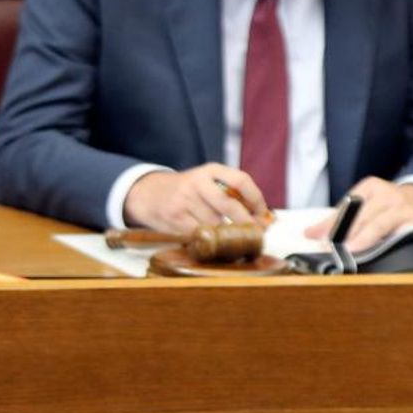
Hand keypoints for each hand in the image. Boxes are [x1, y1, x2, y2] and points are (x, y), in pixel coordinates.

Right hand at [123, 163, 266, 233]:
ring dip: (227, 235)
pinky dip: (210, 241)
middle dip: (246, 222)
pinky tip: (214, 242)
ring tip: (233, 239)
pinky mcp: (175, 217)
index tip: (263, 215)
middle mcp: (197, 182)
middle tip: (255, 233)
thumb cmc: (188, 191)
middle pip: (229, 205)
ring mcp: (184, 200)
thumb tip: (265, 219)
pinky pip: (199, 234)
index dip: (257, 199)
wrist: (147, 193)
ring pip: (214, 224)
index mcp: (211, 170)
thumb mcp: (208, 182)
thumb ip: (233, 194)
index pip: (241, 180)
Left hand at [305, 178, 412, 251]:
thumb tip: (311, 233)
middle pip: (361, 214)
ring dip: (363, 238)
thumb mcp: (368, 203)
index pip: (346, 206)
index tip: (315, 236)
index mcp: (370, 187)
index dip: (330, 223)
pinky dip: (386, 245)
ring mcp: (402, 209)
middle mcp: (387, 195)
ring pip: (379, 224)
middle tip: (329, 246)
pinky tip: (378, 252)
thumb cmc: (391, 206)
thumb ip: (340, 218)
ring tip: (350, 249)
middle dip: (343, 232)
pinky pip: (398, 236)